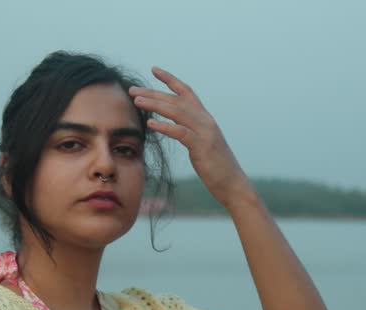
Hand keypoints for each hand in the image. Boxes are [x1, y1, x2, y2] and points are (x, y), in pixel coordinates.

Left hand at [130, 67, 253, 209]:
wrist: (233, 184)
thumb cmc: (216, 168)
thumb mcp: (203, 145)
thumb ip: (191, 132)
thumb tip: (177, 127)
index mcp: (205, 118)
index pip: (186, 92)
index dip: (170, 80)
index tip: (153, 70)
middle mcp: (206, 120)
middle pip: (176, 100)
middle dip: (153, 92)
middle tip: (133, 90)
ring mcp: (205, 132)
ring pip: (177, 112)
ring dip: (155, 105)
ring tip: (137, 101)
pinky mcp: (202, 146)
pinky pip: (180, 132)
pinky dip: (165, 126)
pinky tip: (150, 123)